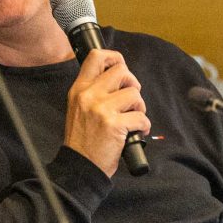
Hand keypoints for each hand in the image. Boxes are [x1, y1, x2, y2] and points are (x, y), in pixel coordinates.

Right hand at [64, 49, 150, 175]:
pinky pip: (141, 117)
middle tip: (131, 101)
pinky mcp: (114, 125)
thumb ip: (93, 91)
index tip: (121, 68)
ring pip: (135, 94)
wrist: (79, 166)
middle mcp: (89, 96)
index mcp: (79, 89)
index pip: (96, 57)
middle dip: (133, 84)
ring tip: (132, 119)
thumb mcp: (78, 108)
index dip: (115, 57)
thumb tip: (120, 78)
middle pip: (122, 71)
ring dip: (140, 107)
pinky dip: (144, 126)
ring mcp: (101, 109)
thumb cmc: (82, 139)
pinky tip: (136, 133)